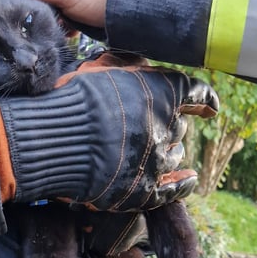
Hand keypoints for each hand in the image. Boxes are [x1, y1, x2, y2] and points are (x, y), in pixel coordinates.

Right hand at [0, 0, 107, 29]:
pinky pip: (54, 21)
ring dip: (41, 26)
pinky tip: (61, 37)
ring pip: (39, 12)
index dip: (5, 1)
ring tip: (43, 39)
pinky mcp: (70, 9)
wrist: (135, 9)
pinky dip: (55, 30)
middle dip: (25, 17)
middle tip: (23, 37)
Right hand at [0, 58, 217, 211]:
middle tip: (149, 126)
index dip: (205, 100)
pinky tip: (189, 179)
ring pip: (174, 155)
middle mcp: (166, 125)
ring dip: (167, 151)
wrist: (46, 140)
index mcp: (162, 91)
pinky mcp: (141, 191)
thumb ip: (131, 66)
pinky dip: (183, 184)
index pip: (197, 94)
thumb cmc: (68, 98)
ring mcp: (155, 161)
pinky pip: (172, 191)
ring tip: (151, 150)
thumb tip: (148, 67)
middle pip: (179, 127)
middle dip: (168, 125)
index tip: (210, 107)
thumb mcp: (101, 66)